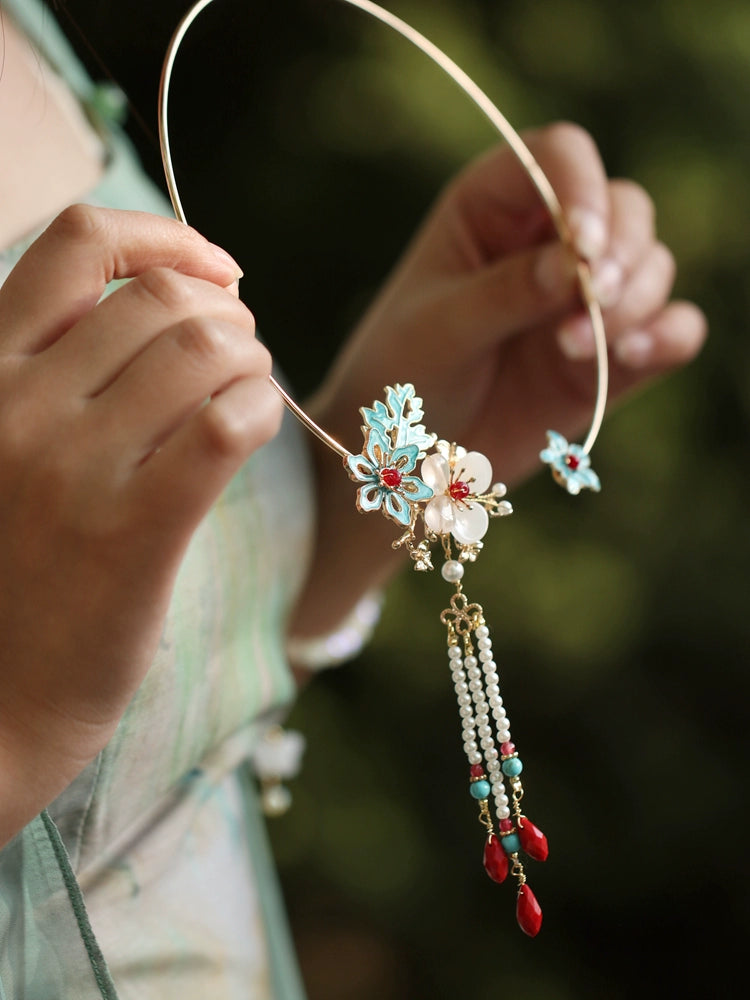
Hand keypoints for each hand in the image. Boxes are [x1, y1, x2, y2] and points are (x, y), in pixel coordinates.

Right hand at [0, 206, 282, 843]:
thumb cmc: (11, 570)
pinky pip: (226, 425)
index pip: (77, 242)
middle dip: (228, 311)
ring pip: (205, 350)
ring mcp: (70, 468)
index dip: (166, 238)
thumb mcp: (3, 446)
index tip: (217, 269)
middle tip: (241, 353)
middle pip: (163, 297)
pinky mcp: (132, 532)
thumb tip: (179, 308)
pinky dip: (260, 408)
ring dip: (252, 359)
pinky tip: (256, 426)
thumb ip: (60, 373)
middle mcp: (14, 404)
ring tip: (249, 390)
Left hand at [311, 123, 706, 483]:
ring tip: (573, 348)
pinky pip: (669, 331)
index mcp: (492, 209)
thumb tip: (577, 265)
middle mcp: (547, 244)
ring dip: (634, 300)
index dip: (583, 186)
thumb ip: (507, 292)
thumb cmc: (402, 374)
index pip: (559, 157)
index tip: (584, 243)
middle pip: (623, 208)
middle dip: (622, 249)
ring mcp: (581, 301)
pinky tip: (636, 355)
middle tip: (595, 296)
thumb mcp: (440, 328)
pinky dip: (668, 337)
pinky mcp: (608, 359)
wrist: (404, 456)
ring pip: (651, 267)